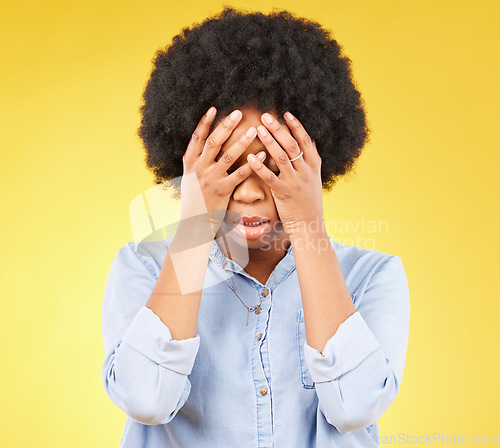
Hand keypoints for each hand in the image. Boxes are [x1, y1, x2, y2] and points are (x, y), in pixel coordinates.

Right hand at [180, 107, 265, 236]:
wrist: (194, 222)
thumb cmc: (195, 197)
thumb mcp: (190, 176)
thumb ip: (196, 159)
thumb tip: (201, 140)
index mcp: (190, 162)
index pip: (197, 137)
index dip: (205, 122)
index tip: (215, 108)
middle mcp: (199, 168)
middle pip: (213, 142)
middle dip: (226, 126)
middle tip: (239, 113)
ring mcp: (211, 179)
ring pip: (228, 156)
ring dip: (242, 141)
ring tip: (255, 130)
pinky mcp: (223, 191)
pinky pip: (240, 174)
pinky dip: (252, 163)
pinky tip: (263, 154)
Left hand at [247, 111, 323, 236]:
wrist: (310, 224)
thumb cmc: (308, 201)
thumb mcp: (314, 178)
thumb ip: (310, 161)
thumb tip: (308, 141)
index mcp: (313, 165)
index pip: (305, 140)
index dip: (295, 126)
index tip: (285, 113)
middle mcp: (306, 171)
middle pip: (292, 145)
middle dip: (278, 129)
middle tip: (266, 116)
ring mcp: (296, 182)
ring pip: (282, 157)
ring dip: (270, 141)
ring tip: (258, 129)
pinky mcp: (284, 193)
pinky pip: (270, 177)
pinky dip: (260, 166)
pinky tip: (251, 157)